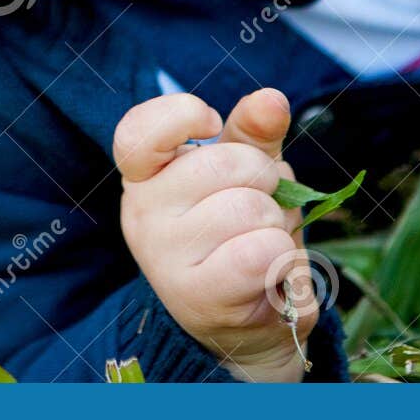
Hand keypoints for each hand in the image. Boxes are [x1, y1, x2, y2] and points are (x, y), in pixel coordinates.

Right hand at [113, 87, 313, 381]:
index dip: (182, 115)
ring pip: (249, 208)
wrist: (245, 319)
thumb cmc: (241, 231)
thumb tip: (270, 100)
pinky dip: (281, 257)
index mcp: (146, 176)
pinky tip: (266, 271)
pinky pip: (261, 251)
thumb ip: (253, 131)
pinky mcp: (197, 296)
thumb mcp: (247, 170)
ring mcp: (164, 257)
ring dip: (275, 222)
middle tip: (257, 205)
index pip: (139, 131)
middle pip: (223, 163)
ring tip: (260, 241)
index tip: (213, 125)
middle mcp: (142, 213)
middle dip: (264, 178)